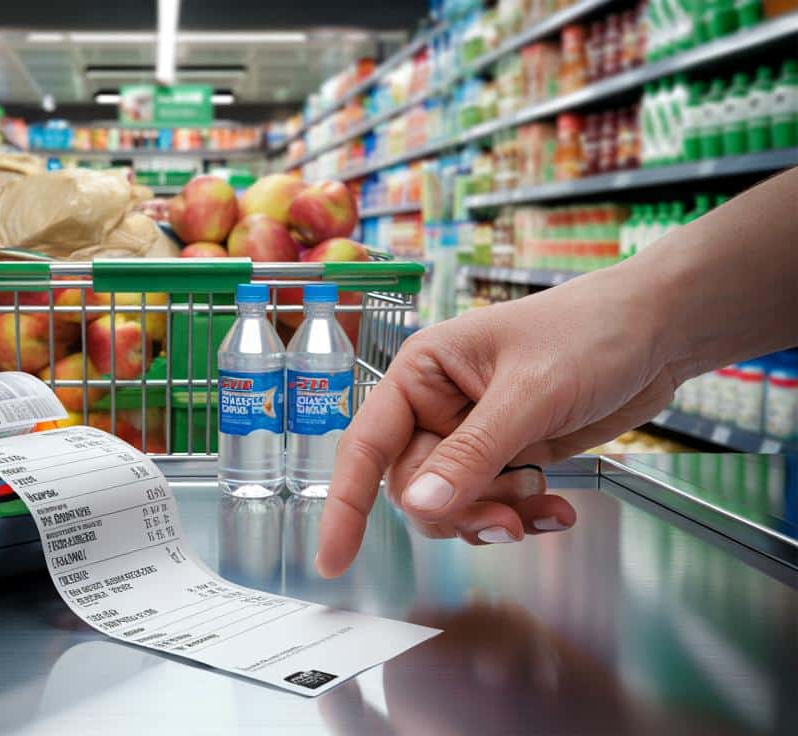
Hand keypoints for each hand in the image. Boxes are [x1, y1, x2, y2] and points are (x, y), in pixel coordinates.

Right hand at [316, 268, 679, 575]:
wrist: (656, 330)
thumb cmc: (589, 333)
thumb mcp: (528, 394)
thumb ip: (473, 454)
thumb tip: (422, 506)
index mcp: (420, 374)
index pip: (365, 446)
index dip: (344, 505)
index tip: (332, 559)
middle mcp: (436, 406)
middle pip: (415, 488)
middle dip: (460, 509)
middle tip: (508, 514)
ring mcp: (473, 434)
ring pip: (454, 504)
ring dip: (495, 516)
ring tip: (540, 502)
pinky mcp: (508, 455)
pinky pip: (494, 505)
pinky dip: (523, 517)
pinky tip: (556, 510)